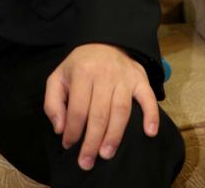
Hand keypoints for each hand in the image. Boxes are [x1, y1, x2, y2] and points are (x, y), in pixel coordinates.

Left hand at [44, 43, 158, 170]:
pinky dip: (151, 115)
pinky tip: (149, 132)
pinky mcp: (140, 79)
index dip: (73, 131)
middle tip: (87, 161)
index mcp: (82, 73)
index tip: (69, 146)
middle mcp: (104, 74)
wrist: (104, 42)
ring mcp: (124, 77)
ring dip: (115, 135)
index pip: (78, 109)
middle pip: (99, 114)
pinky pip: (148, 98)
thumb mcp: (58, 77)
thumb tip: (60, 128)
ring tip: (107, 154)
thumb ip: (53, 101)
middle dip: (92, 141)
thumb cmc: (80, 66)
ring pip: (121, 111)